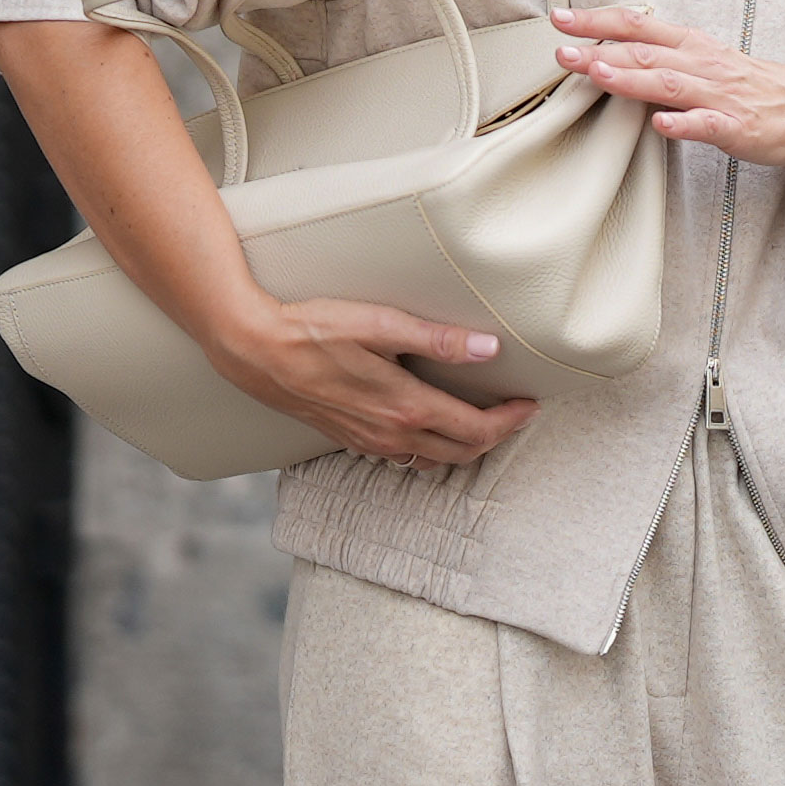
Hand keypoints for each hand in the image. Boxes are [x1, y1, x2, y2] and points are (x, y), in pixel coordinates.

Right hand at [205, 297, 538, 468]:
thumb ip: (439, 340)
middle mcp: (390, 434)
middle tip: (515, 415)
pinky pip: (401, 457)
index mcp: (406, 407)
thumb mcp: (381, 325)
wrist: (254, 350)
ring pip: (431, 461)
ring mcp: (367, 442)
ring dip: (462, 448)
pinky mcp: (349, 438)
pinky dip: (428, 449)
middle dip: (495, 438)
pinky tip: (428, 427)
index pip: (476, 429)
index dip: (511, 420)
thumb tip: (489, 349)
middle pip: (461, 453)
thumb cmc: (314, 329)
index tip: (530, 404)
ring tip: (480, 423)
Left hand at [551, 6, 784, 167]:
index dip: (598, 20)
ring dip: (631, 79)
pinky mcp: (737, 127)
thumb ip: (660, 58)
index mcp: (692, 45)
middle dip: (600, 50)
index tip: (561, 18)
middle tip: (561, 51)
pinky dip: (683, 123)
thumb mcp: (703, 61)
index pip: (638, 26)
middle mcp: (702, 64)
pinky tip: (660, 125)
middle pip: (644, 53)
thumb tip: (607, 53)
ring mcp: (720, 96)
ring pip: (669, 84)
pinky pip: (708, 124)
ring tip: (597, 73)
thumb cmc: (748, 86)